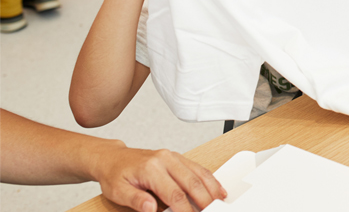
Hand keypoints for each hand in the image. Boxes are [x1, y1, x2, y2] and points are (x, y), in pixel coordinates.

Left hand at [92, 143, 226, 211]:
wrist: (114, 158)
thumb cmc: (116, 175)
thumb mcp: (118, 191)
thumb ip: (136, 200)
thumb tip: (151, 208)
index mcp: (151, 168)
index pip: (174, 193)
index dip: (185, 210)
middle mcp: (165, 159)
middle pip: (191, 182)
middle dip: (204, 200)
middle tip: (211, 211)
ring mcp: (173, 157)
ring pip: (198, 173)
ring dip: (211, 189)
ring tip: (219, 202)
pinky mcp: (177, 158)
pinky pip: (197, 167)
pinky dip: (209, 179)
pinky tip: (216, 189)